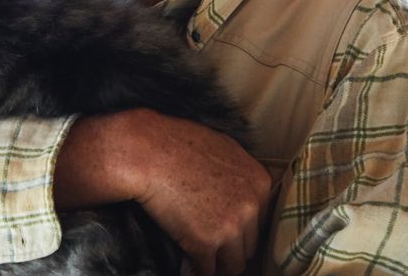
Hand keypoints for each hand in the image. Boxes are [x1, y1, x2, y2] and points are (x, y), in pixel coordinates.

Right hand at [54, 109, 271, 275]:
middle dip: (230, 248)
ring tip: (201, 260)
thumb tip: (241, 191)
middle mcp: (251, 206)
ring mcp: (231, 226)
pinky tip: (187, 266)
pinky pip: (207, 271)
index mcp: (259, 183)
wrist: (147, 152)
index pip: (260, 221)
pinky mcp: (206, 242)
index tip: (225, 232)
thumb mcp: (222, 148)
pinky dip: (196, 270)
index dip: (241, 229)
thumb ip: (239, 173)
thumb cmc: (177, 143)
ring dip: (217, 264)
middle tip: (212, 248)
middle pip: (249, 245)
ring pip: (233, 264)